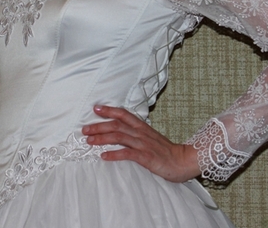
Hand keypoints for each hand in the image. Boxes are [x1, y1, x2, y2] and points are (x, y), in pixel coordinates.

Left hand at [81, 105, 200, 182]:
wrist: (182, 160)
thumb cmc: (165, 150)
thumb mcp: (150, 137)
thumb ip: (136, 133)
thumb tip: (120, 130)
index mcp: (142, 127)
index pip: (123, 114)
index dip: (109, 110)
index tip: (95, 108)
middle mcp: (141, 133)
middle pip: (116, 125)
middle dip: (99, 126)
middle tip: (84, 129)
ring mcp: (143, 144)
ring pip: (119, 137)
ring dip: (102, 138)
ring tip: (89, 141)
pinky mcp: (146, 157)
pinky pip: (128, 154)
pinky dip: (114, 154)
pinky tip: (104, 156)